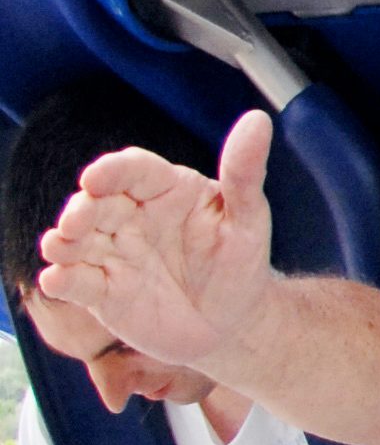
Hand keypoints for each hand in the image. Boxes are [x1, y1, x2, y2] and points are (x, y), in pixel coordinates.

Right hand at [37, 110, 276, 366]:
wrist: (234, 323)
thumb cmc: (241, 264)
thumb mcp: (250, 220)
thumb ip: (245, 173)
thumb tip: (258, 120)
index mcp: (165, 189)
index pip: (134, 170)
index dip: (113, 171)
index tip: (96, 178)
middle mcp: (131, 215)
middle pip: (97, 203)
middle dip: (82, 209)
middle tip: (78, 220)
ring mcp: (113, 252)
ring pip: (77, 240)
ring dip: (63, 241)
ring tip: (60, 246)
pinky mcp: (103, 290)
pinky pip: (76, 281)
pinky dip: (62, 279)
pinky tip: (56, 281)